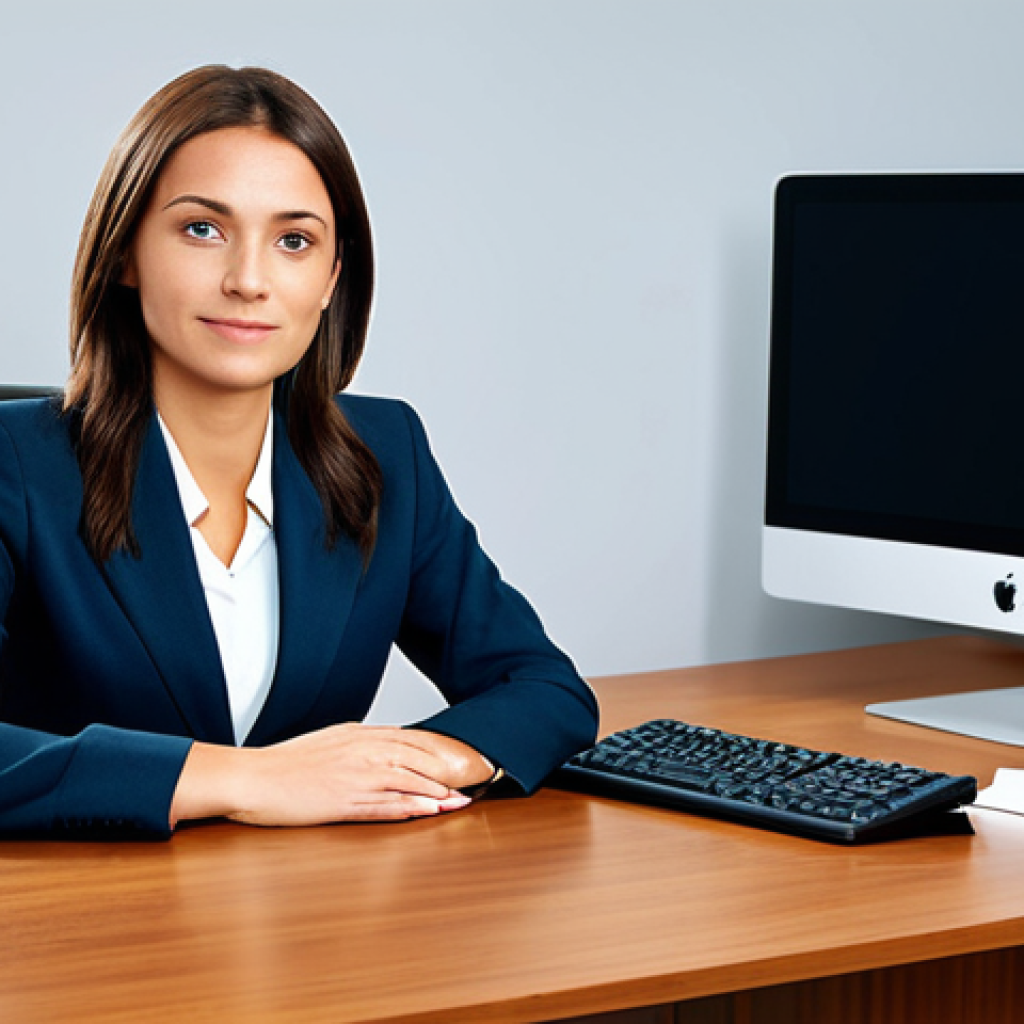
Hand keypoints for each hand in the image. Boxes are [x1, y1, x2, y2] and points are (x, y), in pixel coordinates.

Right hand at [170, 723, 481, 827]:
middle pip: (415, 759)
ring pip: (406, 782)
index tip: (457, 761)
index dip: (437, 751)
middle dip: (446, 772)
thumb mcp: (328, 741)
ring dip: (436, 793)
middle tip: (470, 783)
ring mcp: (353, 777)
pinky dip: (410, 809)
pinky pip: (384, 806)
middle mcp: (361, 752)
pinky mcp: (343, 802)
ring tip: (458, 802)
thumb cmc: (285, 763)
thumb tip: (383, 744)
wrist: (252, 778)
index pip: (409, 740)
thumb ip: (358, 742)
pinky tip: (427, 813)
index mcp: (357, 735)